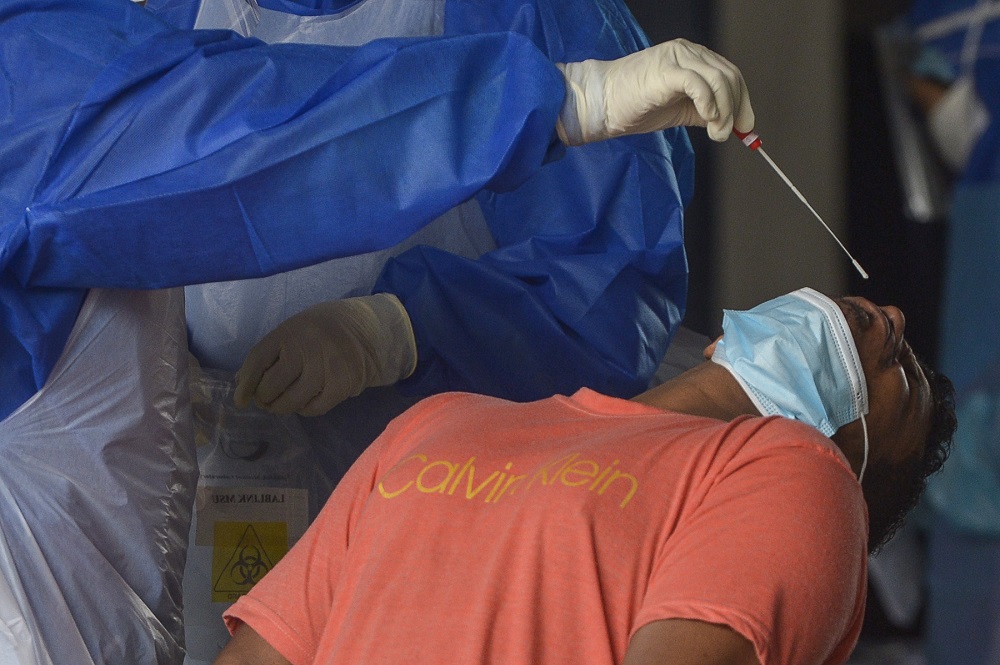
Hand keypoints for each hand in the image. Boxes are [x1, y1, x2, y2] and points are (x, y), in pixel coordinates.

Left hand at [234, 293, 415, 415]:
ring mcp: (325, 368)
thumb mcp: (293, 331)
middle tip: (266, 400)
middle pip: (271, 385)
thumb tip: (242, 381)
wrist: (367, 330)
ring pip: (290, 401)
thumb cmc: (321, 331)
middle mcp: (306, 349)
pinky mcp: (341, 386)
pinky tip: (303, 402)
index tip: (241, 400)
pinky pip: (313, 408)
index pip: (257, 361)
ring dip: (281, 407)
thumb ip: (270, 353)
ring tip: (282, 403)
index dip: (246, 383)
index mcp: (290, 332)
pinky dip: (304, 409)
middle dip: (264, 398)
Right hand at [556, 38, 753, 145]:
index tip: (746, 127)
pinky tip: (706, 119)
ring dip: (724, 111)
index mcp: (693, 58)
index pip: (730, 74)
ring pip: (719, 80)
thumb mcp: (679, 111)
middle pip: (730, 76)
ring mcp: (677, 58)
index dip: (743, 101)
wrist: (601, 105)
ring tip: (716, 133)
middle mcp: (688, 52)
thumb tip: (733, 125)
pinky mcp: (666, 70)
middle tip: (728, 134)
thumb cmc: (634, 106)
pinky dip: (709, 104)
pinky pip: (699, 84)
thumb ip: (705, 112)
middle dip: (737, 108)